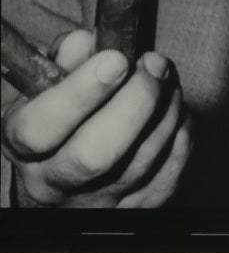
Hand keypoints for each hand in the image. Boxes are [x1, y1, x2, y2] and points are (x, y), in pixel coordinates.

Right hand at [1, 29, 191, 206]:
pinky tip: (172, 106)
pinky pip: (171, 171)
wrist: (68, 174)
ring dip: (166, 106)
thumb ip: (65, 58)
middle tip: (154, 62)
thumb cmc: (62, 116)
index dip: (81, 92)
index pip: (41, 129)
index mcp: (24, 148)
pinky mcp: (137, 210)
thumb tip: (84, 42)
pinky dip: (180, 131)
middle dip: (136, 99)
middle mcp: (56, 184)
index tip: (117, 58)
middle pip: (96, 154)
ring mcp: (99, 203)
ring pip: (142, 159)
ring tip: (164, 74)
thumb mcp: (47, 86)